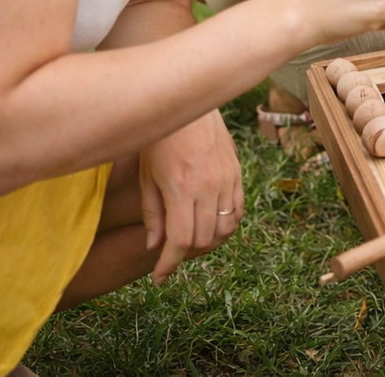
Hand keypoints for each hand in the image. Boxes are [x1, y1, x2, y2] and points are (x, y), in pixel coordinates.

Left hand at [138, 110, 242, 284]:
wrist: (189, 105)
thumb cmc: (159, 139)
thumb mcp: (146, 176)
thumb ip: (152, 213)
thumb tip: (154, 247)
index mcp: (182, 188)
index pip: (181, 240)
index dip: (169, 264)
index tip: (159, 277)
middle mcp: (209, 186)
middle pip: (204, 239)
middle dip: (186, 255)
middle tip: (170, 257)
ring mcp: (227, 180)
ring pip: (225, 229)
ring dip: (208, 243)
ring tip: (190, 242)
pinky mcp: (237, 173)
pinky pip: (238, 210)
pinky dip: (226, 225)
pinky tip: (210, 225)